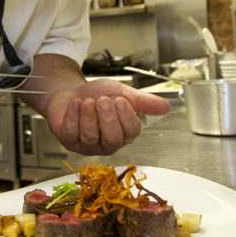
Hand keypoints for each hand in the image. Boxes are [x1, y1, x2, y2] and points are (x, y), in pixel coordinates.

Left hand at [45, 78, 169, 155]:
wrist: (71, 92)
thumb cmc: (97, 95)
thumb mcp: (121, 94)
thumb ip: (142, 101)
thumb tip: (166, 107)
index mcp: (123, 133)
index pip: (131, 133)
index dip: (126, 117)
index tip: (121, 100)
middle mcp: (106, 143)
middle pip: (112, 140)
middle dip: (108, 119)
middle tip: (103, 100)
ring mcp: (87, 145)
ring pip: (91, 136)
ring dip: (89, 116)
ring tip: (88, 100)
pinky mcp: (69, 141)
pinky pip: (71, 133)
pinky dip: (73, 116)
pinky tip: (76, 104)